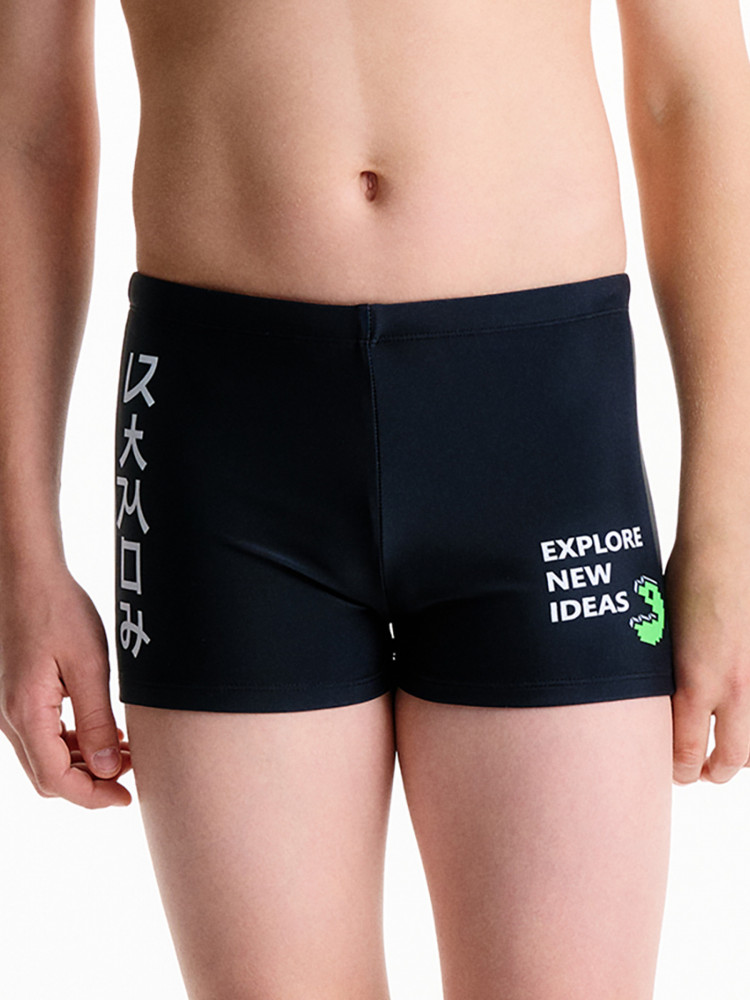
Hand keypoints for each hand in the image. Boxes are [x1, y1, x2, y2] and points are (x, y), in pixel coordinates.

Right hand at [0, 560, 131, 807]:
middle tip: (132, 775)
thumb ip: (97, 721)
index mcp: (26, 713)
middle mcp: (11, 718)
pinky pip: (43, 735)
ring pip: (45, 758)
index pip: (57, 780)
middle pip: (48, 776)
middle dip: (91, 784)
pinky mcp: (19, 696)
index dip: (93, 796)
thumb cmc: (59, 612)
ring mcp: (12, 708)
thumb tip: (110, 770)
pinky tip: (104, 732)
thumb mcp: (88, 666)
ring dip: (84, 764)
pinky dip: (72, 744)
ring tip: (125, 753)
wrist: (28, 577)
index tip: (127, 798)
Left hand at [665, 534, 749, 784]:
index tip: (672, 771)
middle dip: (712, 773)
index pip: (687, 751)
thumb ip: (665, 679)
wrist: (721, 550)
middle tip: (700, 772)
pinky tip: (740, 717)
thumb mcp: (659, 639)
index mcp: (695, 682)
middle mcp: (733, 687)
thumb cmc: (681, 585)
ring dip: (740, 753)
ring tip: (724, 752)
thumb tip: (657, 708)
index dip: (678, 770)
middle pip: (731, 759)